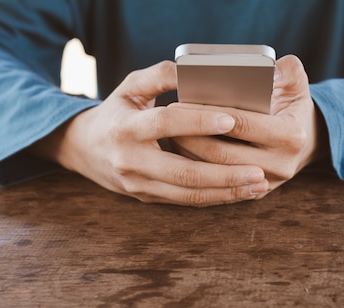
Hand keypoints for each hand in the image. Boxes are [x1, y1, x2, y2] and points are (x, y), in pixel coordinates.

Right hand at [29, 60, 268, 205]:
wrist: (85, 149)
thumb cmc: (116, 112)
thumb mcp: (130, 87)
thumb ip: (160, 75)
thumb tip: (194, 70)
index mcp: (126, 128)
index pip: (165, 124)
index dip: (198, 122)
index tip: (230, 120)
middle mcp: (131, 162)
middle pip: (183, 172)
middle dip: (224, 174)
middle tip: (258, 171)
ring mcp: (139, 185)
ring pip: (188, 194)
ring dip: (226, 192)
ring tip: (258, 186)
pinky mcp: (148, 198)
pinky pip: (186, 201)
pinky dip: (216, 198)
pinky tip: (240, 192)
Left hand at [169, 55, 326, 197]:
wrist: (306, 142)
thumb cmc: (293, 107)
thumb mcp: (297, 85)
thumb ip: (288, 70)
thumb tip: (271, 68)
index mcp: (290, 135)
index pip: (241, 124)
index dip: (208, 115)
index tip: (181, 105)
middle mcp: (280, 164)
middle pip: (223, 154)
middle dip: (191, 138)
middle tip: (166, 123)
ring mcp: (266, 182)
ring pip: (217, 172)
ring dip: (190, 156)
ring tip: (169, 136)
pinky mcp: (254, 193)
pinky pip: (219, 185)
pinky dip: (198, 169)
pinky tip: (181, 154)